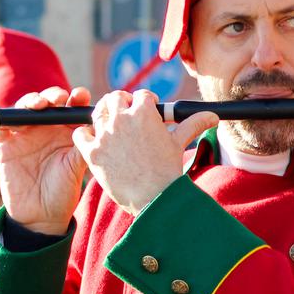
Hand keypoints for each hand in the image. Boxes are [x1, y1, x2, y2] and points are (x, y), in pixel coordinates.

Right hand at [0, 87, 91, 235]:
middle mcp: (47, 130)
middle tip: (59, 98)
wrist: (40, 216)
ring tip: (39, 105)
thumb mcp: (76, 169)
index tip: (81, 95)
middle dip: (54, 95)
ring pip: (24, 108)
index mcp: (68, 133)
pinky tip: (8, 115)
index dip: (77, 98)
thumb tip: (94, 125)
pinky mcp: (6, 146)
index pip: (72, 108)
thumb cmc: (63, 192)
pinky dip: (0, 117)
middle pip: (48, 103)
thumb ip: (83, 148)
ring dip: (30, 101)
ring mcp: (26, 136)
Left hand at [71, 90, 217, 215]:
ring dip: (103, 117)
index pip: (141, 96)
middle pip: (114, 97)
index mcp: (144, 113)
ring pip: (97, 113)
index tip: (145, 110)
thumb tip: (213, 116)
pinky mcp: (92, 151)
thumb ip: (193, 124)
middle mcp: (122, 119)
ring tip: (110, 130)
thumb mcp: (180, 143)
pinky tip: (94, 143)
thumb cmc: (169, 171)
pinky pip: (80, 134)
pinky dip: (85, 136)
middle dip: (120, 103)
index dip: (144, 102)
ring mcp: (105, 135)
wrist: (154, 198)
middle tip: (124, 115)